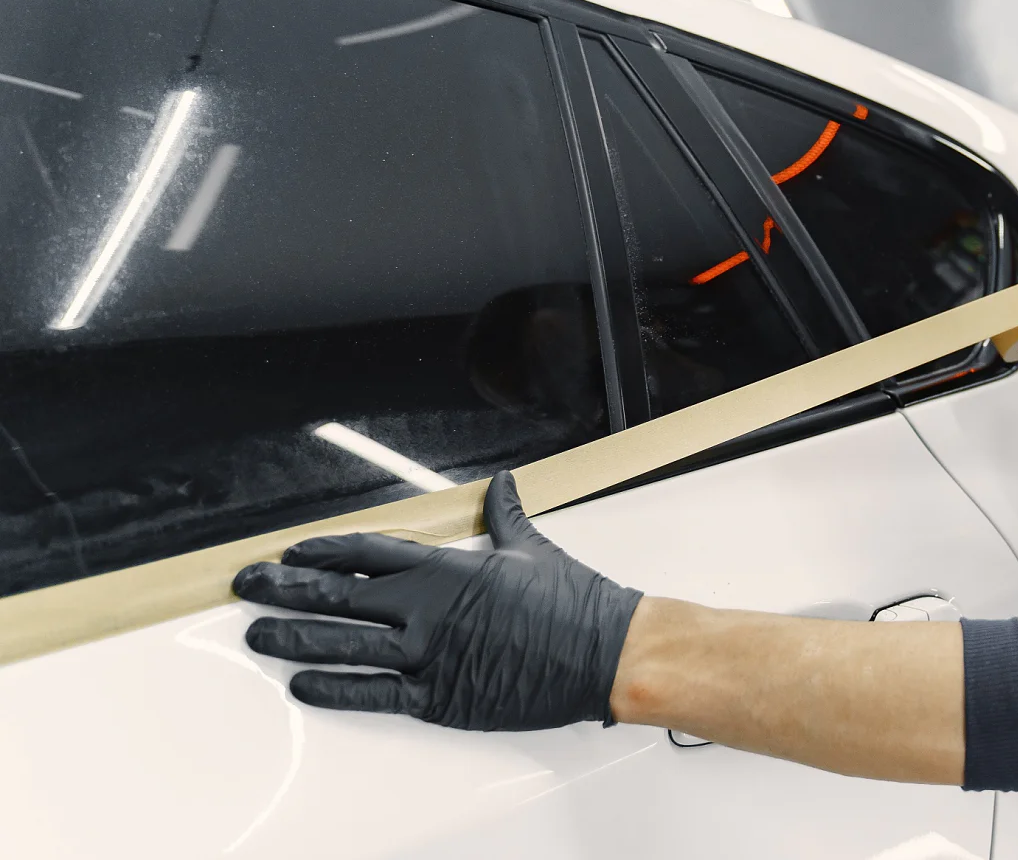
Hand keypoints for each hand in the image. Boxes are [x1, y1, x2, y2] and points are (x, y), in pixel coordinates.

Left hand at [233, 471, 642, 730]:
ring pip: (342, 645)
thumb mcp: (531, 548)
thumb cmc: (572, 602)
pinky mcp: (438, 697)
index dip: (322, 551)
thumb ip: (504, 515)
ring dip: (294, 638)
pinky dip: (333, 689)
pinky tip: (303, 685)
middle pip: (337, 595)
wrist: (603, 653)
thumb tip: (501, 485)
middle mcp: (427, 610)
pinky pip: (373, 693)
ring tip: (258, 635)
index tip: (291, 552)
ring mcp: (429, 655)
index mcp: (446, 569)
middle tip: (249, 585)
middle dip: (286, 589)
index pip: (365, 552)